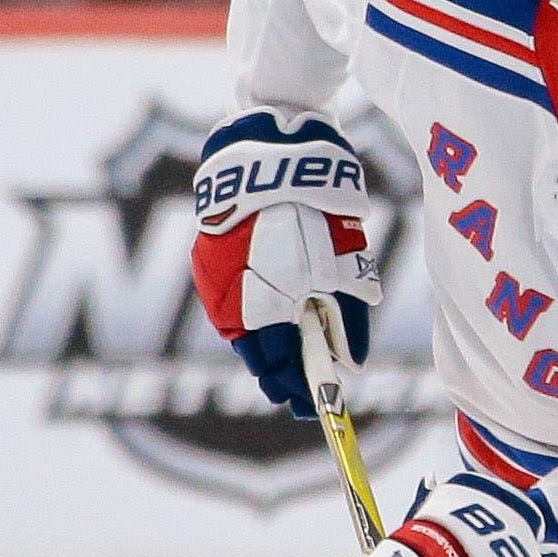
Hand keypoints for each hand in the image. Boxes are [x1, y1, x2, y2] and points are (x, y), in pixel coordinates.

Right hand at [188, 110, 380, 417]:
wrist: (271, 149)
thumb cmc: (315, 208)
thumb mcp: (343, 265)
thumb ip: (346, 319)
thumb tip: (351, 365)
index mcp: (264, 307)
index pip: (279, 368)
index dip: (298, 390)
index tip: (315, 407)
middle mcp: (229, 300)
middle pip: (256, 355)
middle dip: (280, 373)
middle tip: (301, 391)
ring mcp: (212, 279)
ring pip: (240, 330)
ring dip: (265, 345)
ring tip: (288, 361)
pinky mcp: (207, 258)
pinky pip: (229, 302)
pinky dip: (252, 316)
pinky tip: (271, 319)